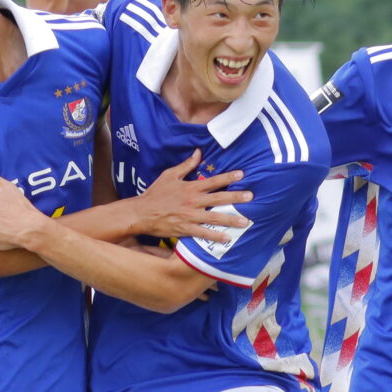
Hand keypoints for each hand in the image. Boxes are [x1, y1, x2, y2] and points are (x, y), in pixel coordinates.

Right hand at [128, 152, 251, 243]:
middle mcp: (193, 201)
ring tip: (245, 221)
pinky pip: (203, 233)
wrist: (141, 213)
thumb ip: (186, 165)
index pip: (213, 181)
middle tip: (251, 197)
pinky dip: (215, 236)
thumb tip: (198, 152)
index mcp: (190, 187)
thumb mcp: (169, 175)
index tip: (242, 175)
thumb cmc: (155, 193)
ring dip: (231, 219)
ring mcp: (190, 216)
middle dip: (236, 197)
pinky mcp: (185, 229)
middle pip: (218, 199)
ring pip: (214, 217)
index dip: (228, 178)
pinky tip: (227, 238)